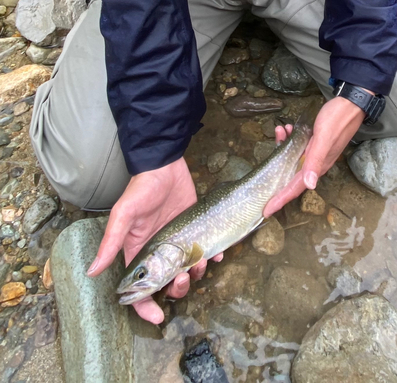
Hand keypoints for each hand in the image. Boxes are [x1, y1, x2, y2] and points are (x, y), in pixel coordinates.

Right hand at [86, 157, 222, 323]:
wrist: (165, 167)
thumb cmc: (141, 190)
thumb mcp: (124, 215)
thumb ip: (111, 242)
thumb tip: (92, 271)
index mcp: (139, 254)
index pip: (139, 289)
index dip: (145, 307)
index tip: (158, 318)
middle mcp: (159, 254)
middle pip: (167, 284)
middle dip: (176, 289)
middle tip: (182, 277)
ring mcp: (179, 244)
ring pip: (188, 272)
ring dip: (196, 274)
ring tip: (200, 262)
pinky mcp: (195, 232)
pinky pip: (206, 252)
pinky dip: (213, 257)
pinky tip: (216, 254)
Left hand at [263, 97, 365, 217]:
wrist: (352, 103)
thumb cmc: (337, 119)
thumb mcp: (323, 139)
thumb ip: (315, 161)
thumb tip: (310, 185)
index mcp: (317, 166)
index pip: (295, 188)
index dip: (280, 200)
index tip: (266, 211)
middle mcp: (315, 163)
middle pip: (290, 178)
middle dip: (275, 179)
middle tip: (261, 181)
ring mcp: (315, 154)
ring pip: (292, 160)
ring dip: (282, 149)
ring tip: (279, 131)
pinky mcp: (314, 144)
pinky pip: (298, 147)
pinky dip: (289, 139)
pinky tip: (286, 128)